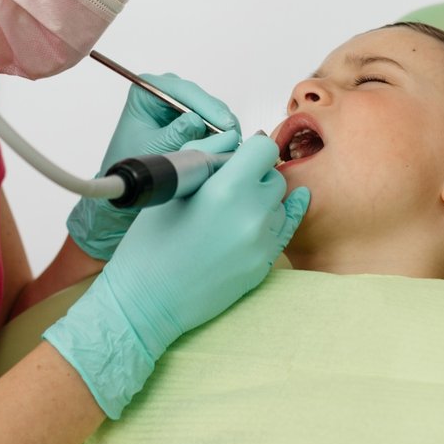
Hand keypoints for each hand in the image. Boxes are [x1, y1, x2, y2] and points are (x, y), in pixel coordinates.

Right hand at [45, 133, 309, 417]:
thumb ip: (204, 158)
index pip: (263, 149)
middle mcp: (251, 215)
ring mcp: (261, 243)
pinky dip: (283, 215)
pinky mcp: (263, 265)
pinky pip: (285, 229)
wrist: (148, 302)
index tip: (238, 157)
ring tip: (230, 212)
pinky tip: (295, 201)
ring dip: (262, 199)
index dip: (250, 149)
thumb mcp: (170, 192)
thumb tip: (231, 141)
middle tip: (227, 186)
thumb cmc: (149, 246)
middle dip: (255, 175)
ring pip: (279, 203)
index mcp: (225, 190)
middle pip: (273, 176)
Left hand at [66, 73, 237, 259]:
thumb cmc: (131, 161)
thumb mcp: (154, 147)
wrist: (129, 178)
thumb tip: (198, 122)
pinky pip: (209, 118)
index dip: (207, 106)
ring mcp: (177, 102)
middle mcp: (163, 90)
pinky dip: (218, 131)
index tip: (224, 123)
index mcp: (146, 90)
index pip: (183, 91)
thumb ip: (175, 133)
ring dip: (221, 124)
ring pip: (208, 107)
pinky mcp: (188, 115)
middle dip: (218, 116)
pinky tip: (227, 144)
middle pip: (199, 97)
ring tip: (232, 142)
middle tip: (234, 135)